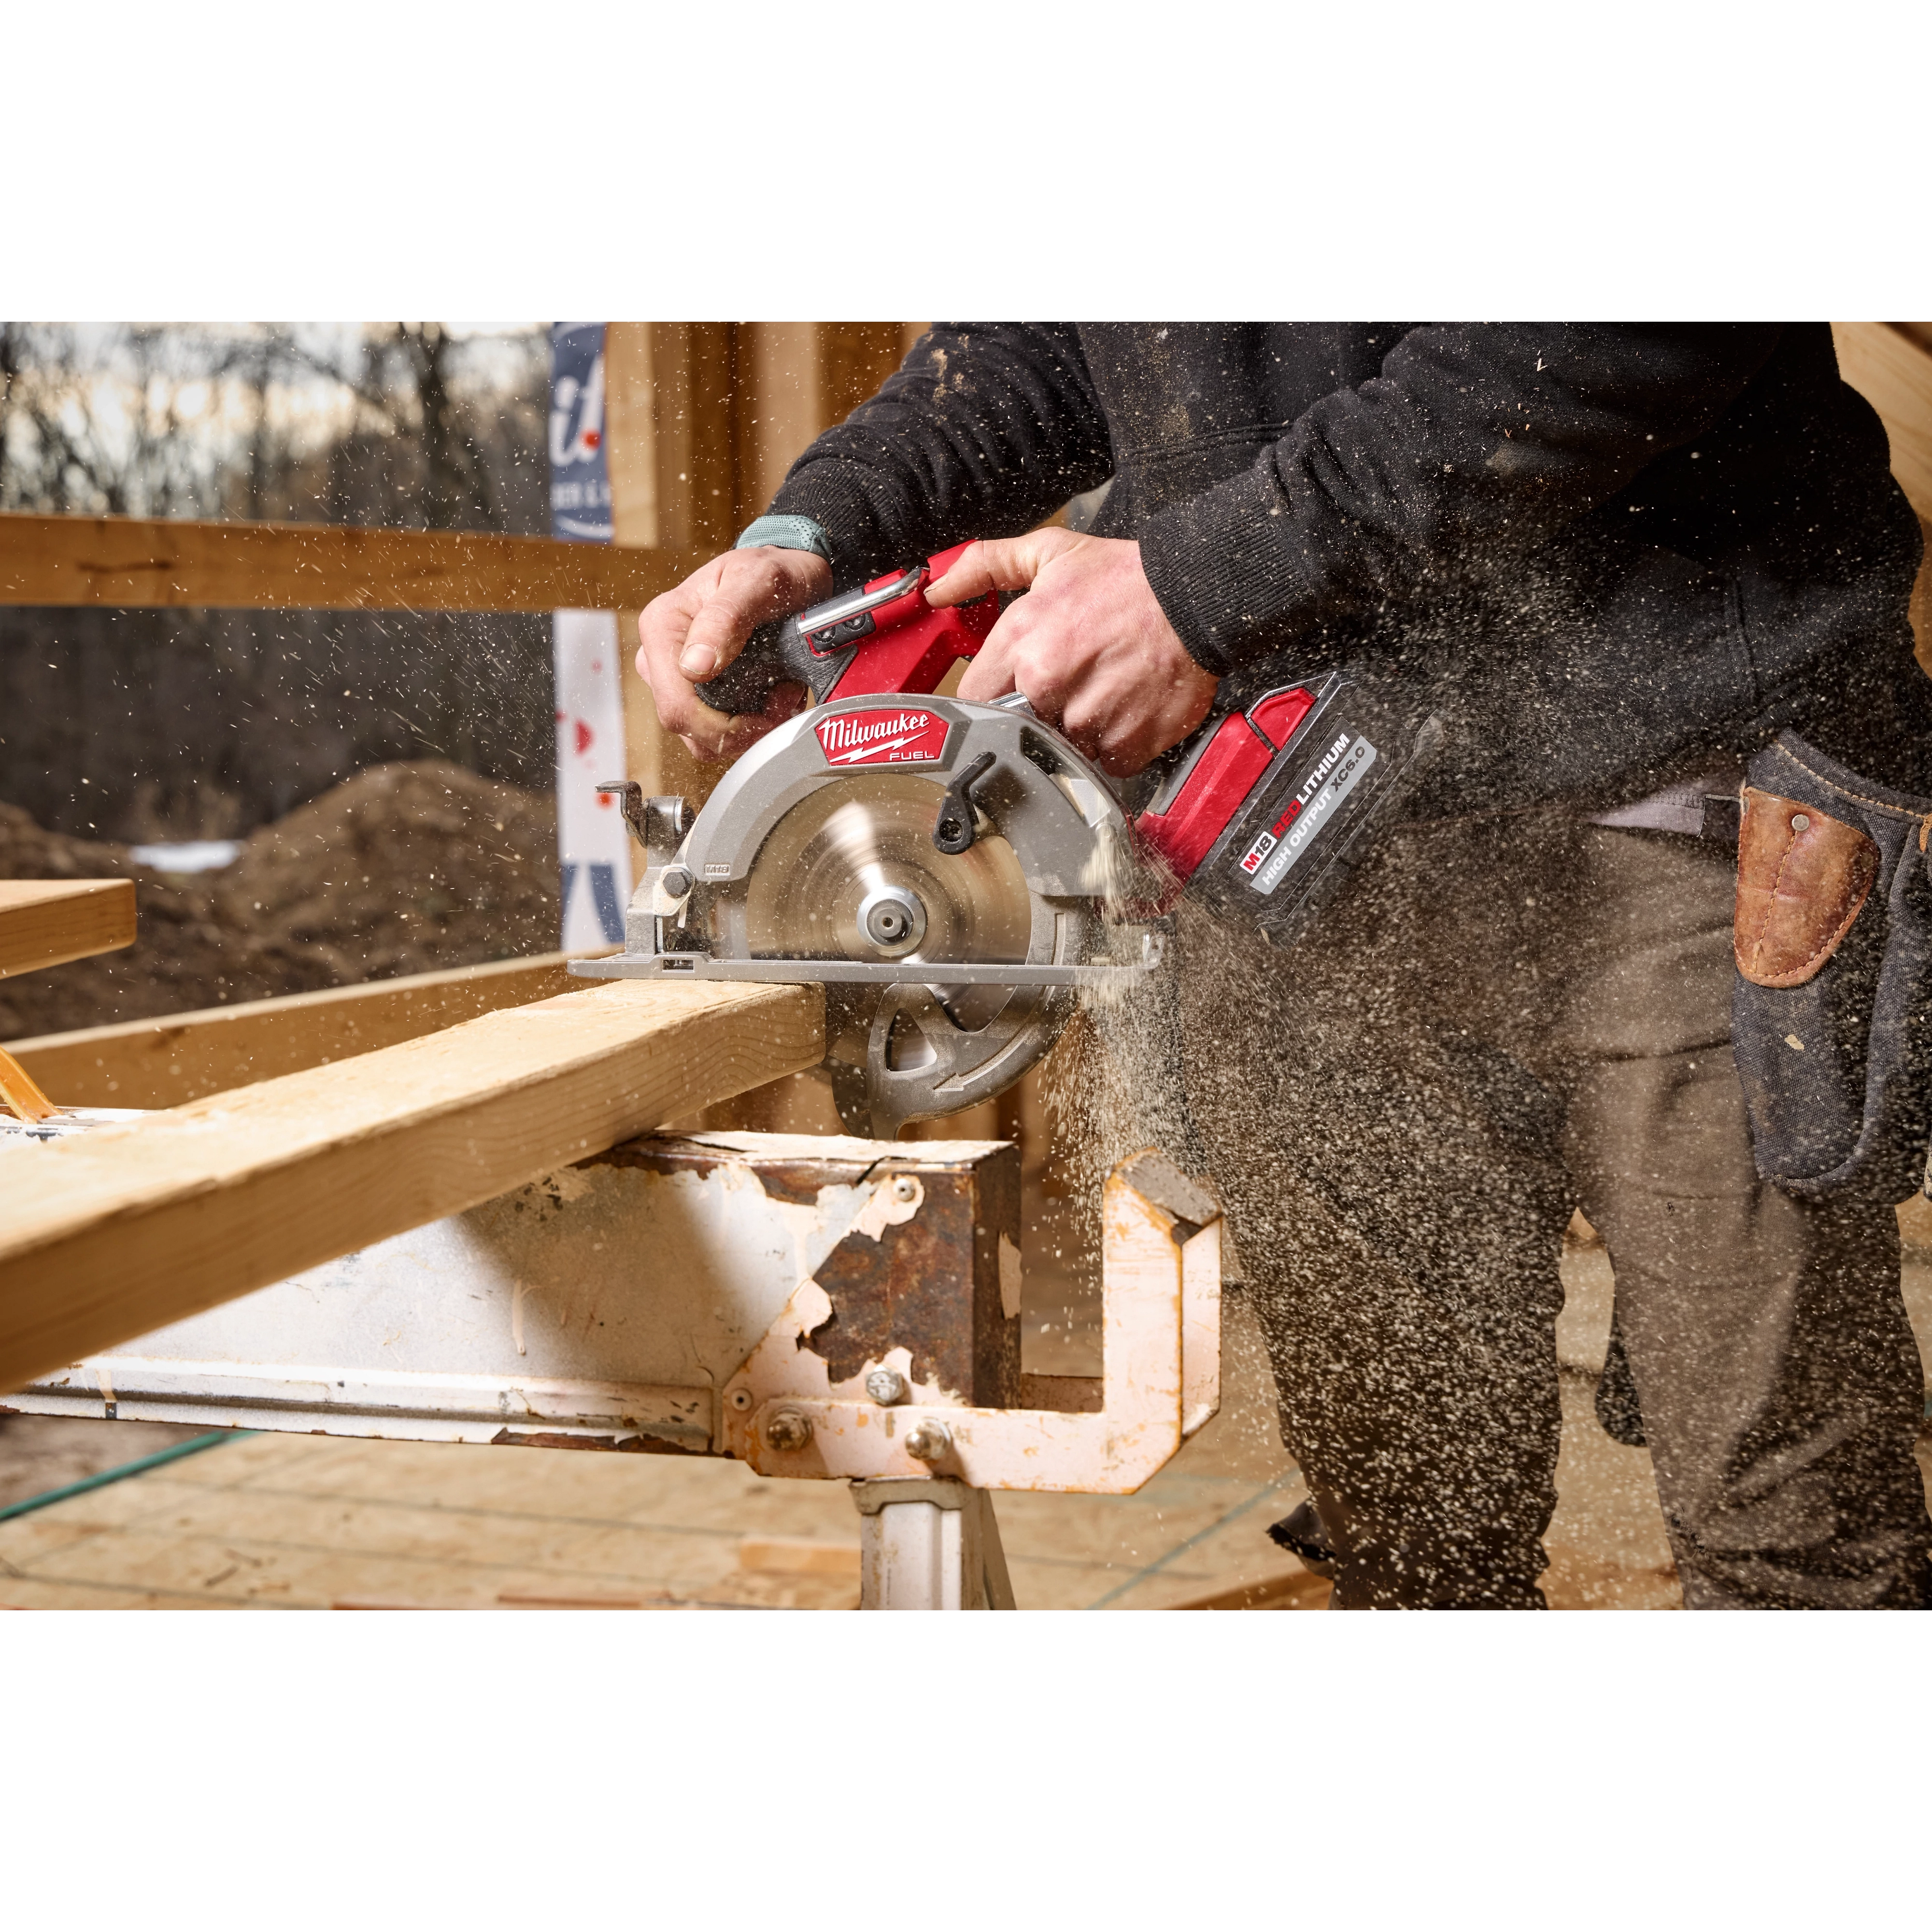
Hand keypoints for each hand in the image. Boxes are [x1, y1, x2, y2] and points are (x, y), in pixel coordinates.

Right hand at [634, 546, 832, 760]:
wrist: (790, 576)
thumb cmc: (774, 571)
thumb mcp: (759, 580)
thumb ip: (726, 618)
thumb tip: (694, 666)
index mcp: (662, 625)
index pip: (677, 705)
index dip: (726, 725)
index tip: (771, 706)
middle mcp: (661, 656)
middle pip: (687, 727)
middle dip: (741, 729)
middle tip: (783, 699)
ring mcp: (676, 678)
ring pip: (701, 738)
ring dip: (748, 730)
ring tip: (780, 695)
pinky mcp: (696, 694)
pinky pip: (714, 734)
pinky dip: (747, 728)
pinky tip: (771, 700)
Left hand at [933, 530, 1217, 775]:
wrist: (1196, 595)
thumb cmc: (1126, 578)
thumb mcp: (1050, 553)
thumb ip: (986, 565)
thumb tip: (938, 588)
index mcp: (1022, 642)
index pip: (976, 699)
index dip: (991, 697)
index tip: (1009, 692)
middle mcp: (1050, 685)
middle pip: (1018, 726)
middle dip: (1035, 712)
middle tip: (1065, 686)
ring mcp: (1089, 719)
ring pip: (1062, 748)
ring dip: (1076, 730)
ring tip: (1102, 692)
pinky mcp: (1126, 744)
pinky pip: (1104, 761)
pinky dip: (1113, 744)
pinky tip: (1126, 710)